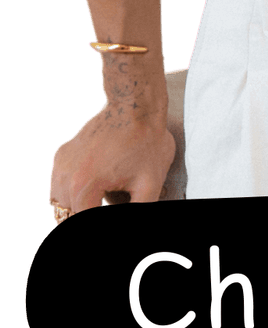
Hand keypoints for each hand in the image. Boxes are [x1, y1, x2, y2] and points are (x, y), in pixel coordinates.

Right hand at [49, 102, 175, 217]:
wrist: (134, 104)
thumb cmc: (145, 140)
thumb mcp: (149, 183)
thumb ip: (139, 209)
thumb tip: (131, 222)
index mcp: (83, 186)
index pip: (81, 223)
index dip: (96, 224)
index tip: (113, 207)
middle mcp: (64, 176)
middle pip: (67, 217)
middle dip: (87, 215)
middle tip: (111, 201)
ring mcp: (60, 164)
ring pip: (59, 205)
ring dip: (77, 209)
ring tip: (101, 200)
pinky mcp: (61, 155)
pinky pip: (58, 186)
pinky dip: (72, 193)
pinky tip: (94, 188)